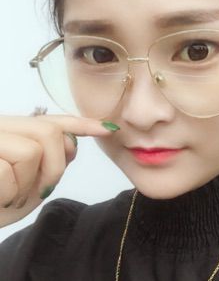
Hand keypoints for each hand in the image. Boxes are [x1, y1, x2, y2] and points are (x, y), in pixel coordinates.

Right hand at [0, 114, 114, 227]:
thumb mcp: (26, 182)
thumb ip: (47, 160)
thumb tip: (72, 145)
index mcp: (15, 131)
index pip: (54, 121)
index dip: (83, 124)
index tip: (109, 129)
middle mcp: (2, 127)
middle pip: (50, 133)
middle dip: (55, 166)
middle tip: (41, 189)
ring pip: (32, 150)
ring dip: (28, 183)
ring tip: (11, 195)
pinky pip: (8, 173)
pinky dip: (8, 193)